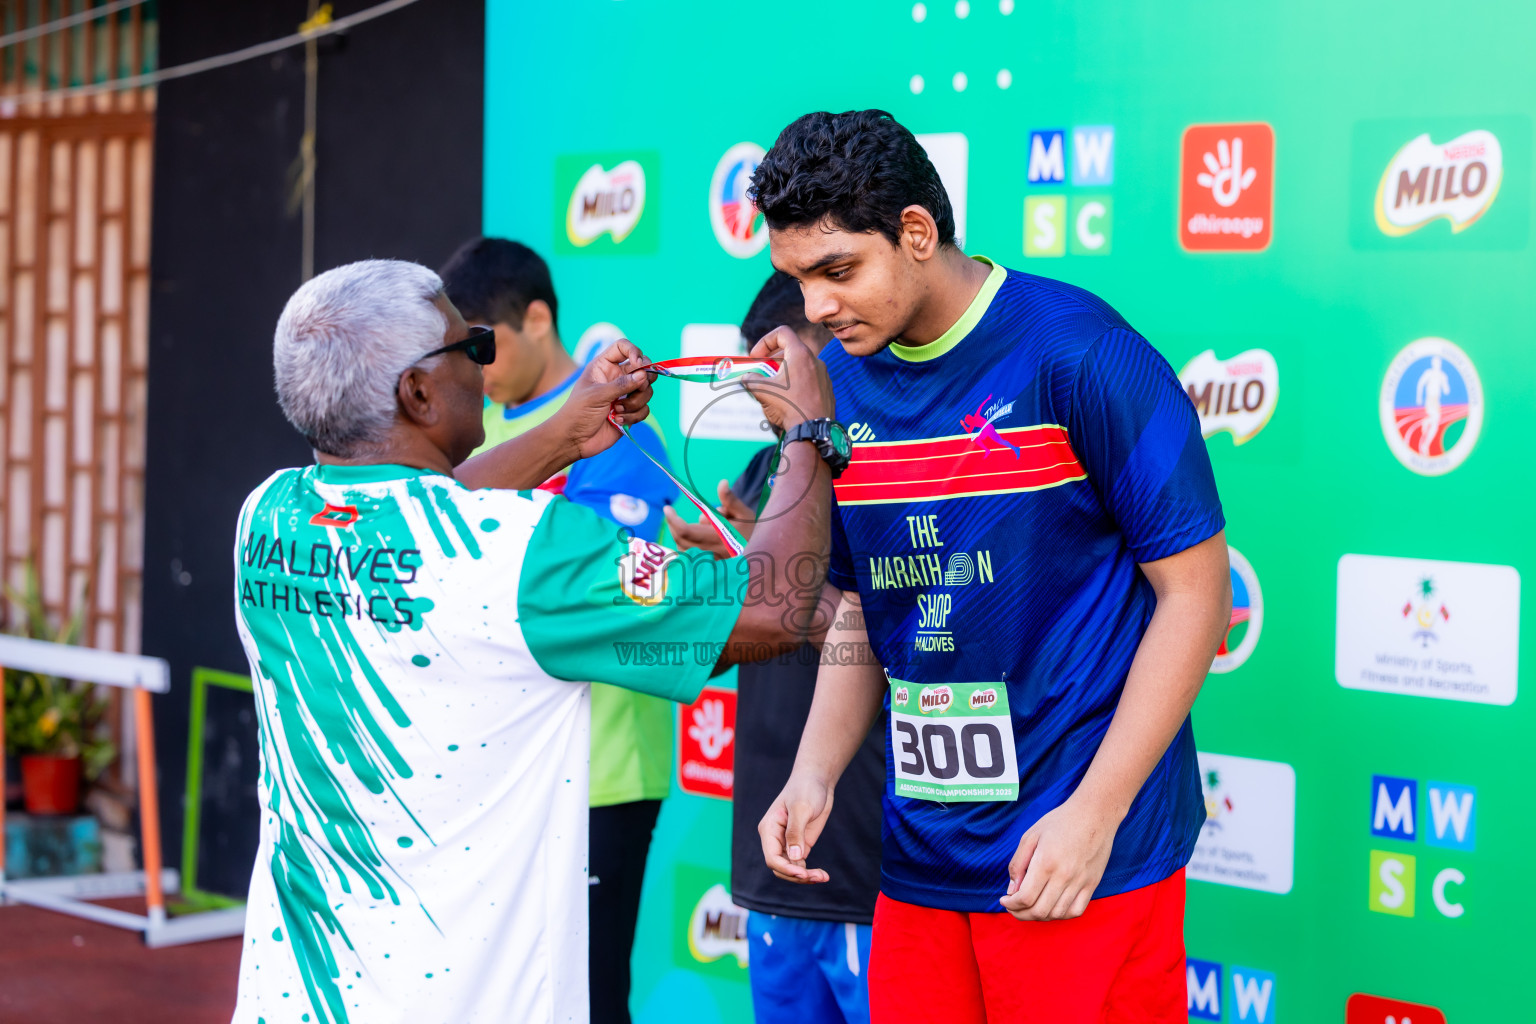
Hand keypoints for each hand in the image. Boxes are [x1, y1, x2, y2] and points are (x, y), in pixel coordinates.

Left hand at [556, 339, 655, 459]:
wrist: (574, 440)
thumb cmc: (578, 412)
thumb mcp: (597, 395)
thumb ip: (621, 385)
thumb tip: (643, 375)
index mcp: (604, 366)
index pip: (623, 347)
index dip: (634, 352)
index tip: (639, 366)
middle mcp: (616, 377)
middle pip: (643, 368)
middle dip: (644, 379)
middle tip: (638, 388)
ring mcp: (624, 395)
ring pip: (646, 391)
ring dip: (635, 402)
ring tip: (617, 411)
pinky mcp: (630, 412)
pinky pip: (644, 409)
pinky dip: (634, 416)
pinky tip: (618, 421)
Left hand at [664, 481, 756, 557]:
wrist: (762, 554)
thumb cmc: (752, 530)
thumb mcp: (744, 513)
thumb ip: (731, 499)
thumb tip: (722, 482)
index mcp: (718, 538)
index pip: (686, 531)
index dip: (673, 520)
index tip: (667, 508)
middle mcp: (710, 552)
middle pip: (681, 539)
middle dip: (673, 524)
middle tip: (671, 513)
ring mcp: (708, 562)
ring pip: (682, 548)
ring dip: (679, 534)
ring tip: (693, 524)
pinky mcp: (707, 567)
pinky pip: (687, 557)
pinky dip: (684, 545)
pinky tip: (692, 537)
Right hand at [742, 326, 833, 431]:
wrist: (812, 430)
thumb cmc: (789, 407)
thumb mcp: (762, 391)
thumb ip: (750, 379)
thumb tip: (746, 378)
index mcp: (800, 354)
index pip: (782, 333)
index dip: (765, 341)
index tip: (756, 357)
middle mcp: (815, 361)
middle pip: (790, 350)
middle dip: (772, 359)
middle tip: (761, 372)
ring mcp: (823, 375)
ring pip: (800, 366)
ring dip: (784, 373)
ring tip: (773, 389)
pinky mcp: (827, 390)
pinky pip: (809, 380)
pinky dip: (796, 384)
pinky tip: (788, 400)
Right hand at [758, 771, 834, 883]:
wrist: (817, 780)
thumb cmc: (806, 789)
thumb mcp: (801, 808)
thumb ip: (796, 833)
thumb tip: (794, 858)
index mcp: (769, 829)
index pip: (772, 857)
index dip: (786, 869)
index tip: (804, 873)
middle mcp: (775, 839)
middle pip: (780, 868)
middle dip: (797, 875)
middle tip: (818, 877)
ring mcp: (787, 843)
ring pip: (790, 869)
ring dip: (805, 877)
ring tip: (823, 877)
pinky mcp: (800, 844)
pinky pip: (800, 865)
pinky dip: (810, 872)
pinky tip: (823, 875)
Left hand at [998, 796, 1120, 920]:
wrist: (1095, 814)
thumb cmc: (1060, 821)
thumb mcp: (1031, 835)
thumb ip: (1018, 863)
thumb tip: (1012, 889)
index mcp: (1046, 862)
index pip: (1025, 898)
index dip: (1011, 904)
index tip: (1005, 900)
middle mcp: (1064, 876)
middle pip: (1039, 911)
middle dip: (1021, 914)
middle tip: (1013, 908)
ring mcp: (1080, 882)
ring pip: (1057, 914)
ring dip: (1039, 916)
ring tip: (1030, 908)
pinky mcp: (1092, 884)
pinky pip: (1076, 911)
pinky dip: (1061, 915)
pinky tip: (1052, 908)